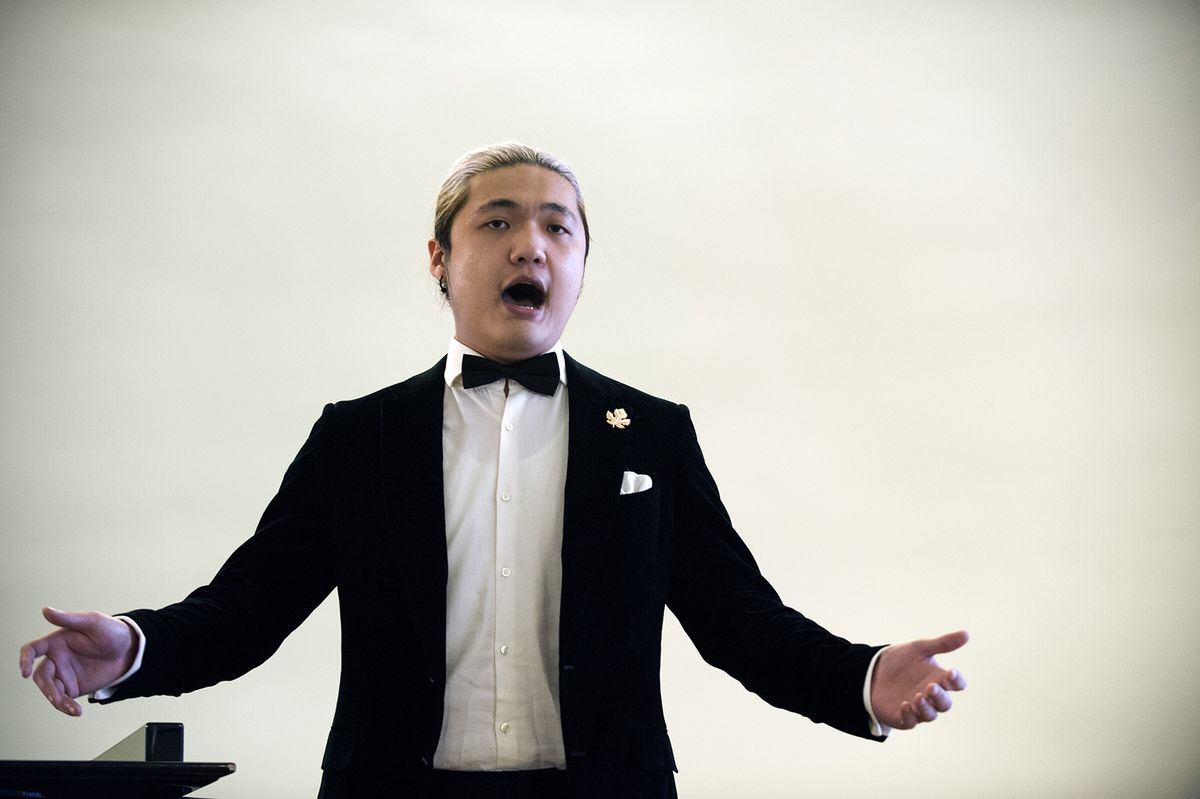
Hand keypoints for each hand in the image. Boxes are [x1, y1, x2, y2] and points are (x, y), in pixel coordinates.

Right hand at [18, 607, 136, 716]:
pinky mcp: (73, 687)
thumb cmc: (111, 631)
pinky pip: (64, 699)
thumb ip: (69, 618)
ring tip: (72, 708)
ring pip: (50, 690)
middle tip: (56, 698)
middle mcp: (56, 659)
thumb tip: (45, 610)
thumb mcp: (92, 621)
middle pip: (41, 676)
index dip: (25, 660)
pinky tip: (76, 711)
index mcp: (56, 642)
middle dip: (46, 688)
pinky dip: (67, 706)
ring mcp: (64, 674)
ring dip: (57, 701)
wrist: (130, 649)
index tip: (25, 672)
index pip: (32, 650)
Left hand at [870, 630, 967, 730]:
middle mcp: (931, 696)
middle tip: (931, 687)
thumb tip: (967, 634)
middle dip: (939, 696)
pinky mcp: (902, 717)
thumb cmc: (901, 660)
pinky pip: (910, 721)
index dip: (956, 680)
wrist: (873, 669)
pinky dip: (909, 715)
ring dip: (926, 708)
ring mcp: (918, 708)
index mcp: (939, 679)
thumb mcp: (920, 648)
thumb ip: (942, 644)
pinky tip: (904, 705)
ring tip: (918, 697)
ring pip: (929, 714)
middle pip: (944, 703)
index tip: (951, 673)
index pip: (956, 684)